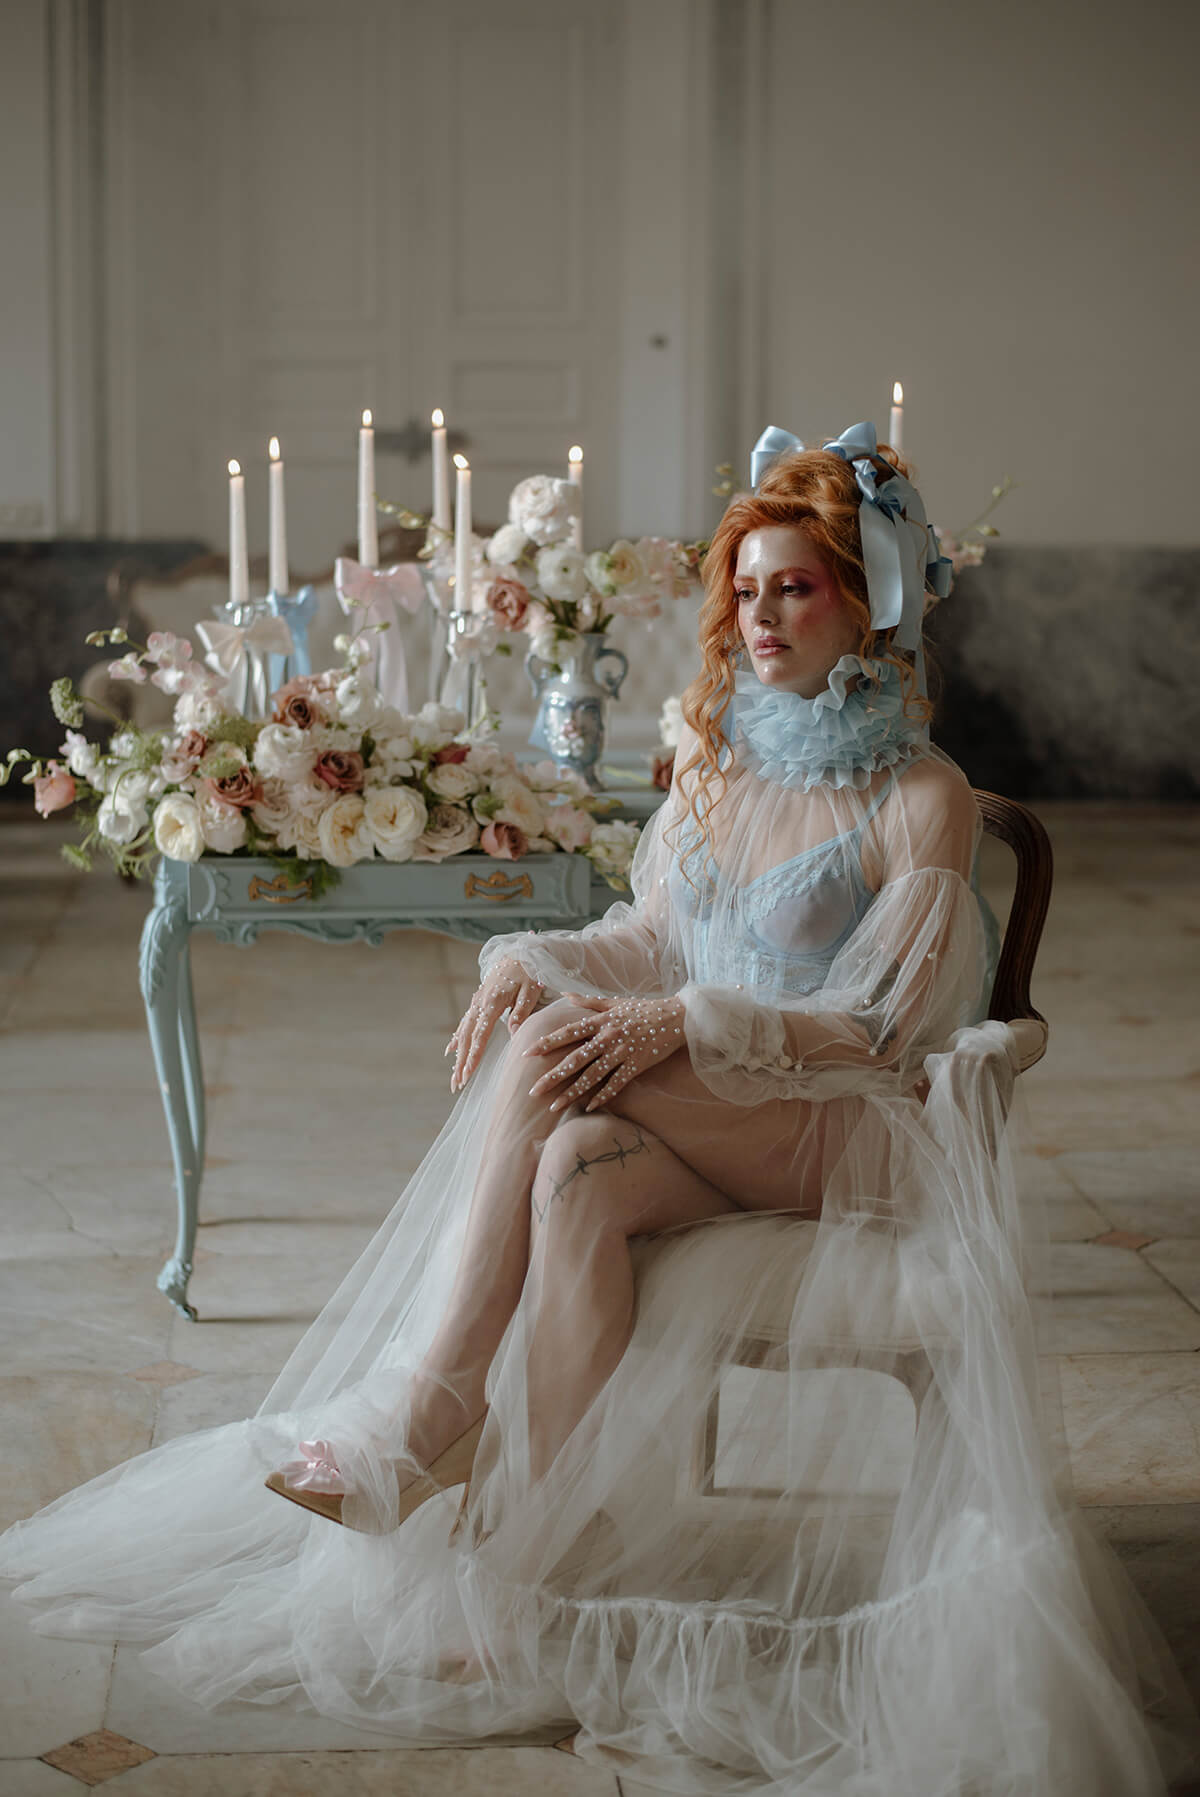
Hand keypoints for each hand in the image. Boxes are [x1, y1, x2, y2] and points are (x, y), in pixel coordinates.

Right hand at [448, 956, 547, 1092]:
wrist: (521, 952)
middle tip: (456, 1084)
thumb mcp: (531, 990)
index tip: (467, 1073)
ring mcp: (476, 1003)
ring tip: (454, 1077)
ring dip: (458, 1056)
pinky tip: (450, 1051)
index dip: (473, 1055)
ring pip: (463, 1033)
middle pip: (467, 1037)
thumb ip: (522, 1011)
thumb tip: (514, 1032)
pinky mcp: (478, 1002)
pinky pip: (465, 1024)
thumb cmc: (530, 971)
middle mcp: (479, 1003)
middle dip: (461, 1062)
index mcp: (492, 1002)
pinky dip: (457, 1039)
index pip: (480, 1034)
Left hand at [525, 994, 685, 1111]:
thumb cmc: (643, 1010)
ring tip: (554, 1106)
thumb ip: (588, 1001)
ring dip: (572, 1092)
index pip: (567, 1032)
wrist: (676, 1017)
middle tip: (533, 1090)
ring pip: (592, 1075)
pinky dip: (602, 1096)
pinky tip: (588, 1107)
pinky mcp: (636, 1065)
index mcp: (600, 1021)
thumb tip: (564, 994)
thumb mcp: (614, 1002)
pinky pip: (616, 1083)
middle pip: (575, 1059)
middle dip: (553, 1076)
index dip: (547, 1043)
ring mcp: (622, 1052)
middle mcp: (608, 1036)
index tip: (528, 1053)